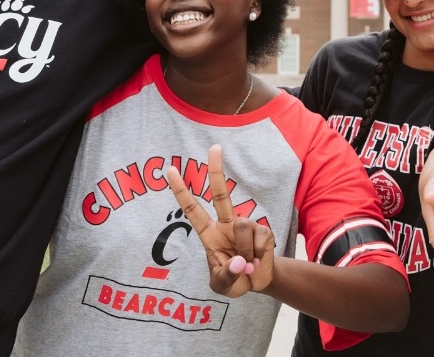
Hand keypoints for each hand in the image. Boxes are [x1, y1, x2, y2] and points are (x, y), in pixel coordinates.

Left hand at [166, 144, 275, 297]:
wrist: (258, 284)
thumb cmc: (234, 280)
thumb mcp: (222, 286)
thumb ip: (226, 276)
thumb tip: (240, 261)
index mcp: (209, 234)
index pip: (192, 209)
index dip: (181, 190)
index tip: (170, 170)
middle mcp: (227, 225)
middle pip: (221, 194)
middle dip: (217, 170)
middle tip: (214, 147)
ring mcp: (246, 226)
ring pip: (243, 226)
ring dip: (245, 252)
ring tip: (247, 266)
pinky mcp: (264, 231)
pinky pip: (259, 237)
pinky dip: (258, 255)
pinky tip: (258, 261)